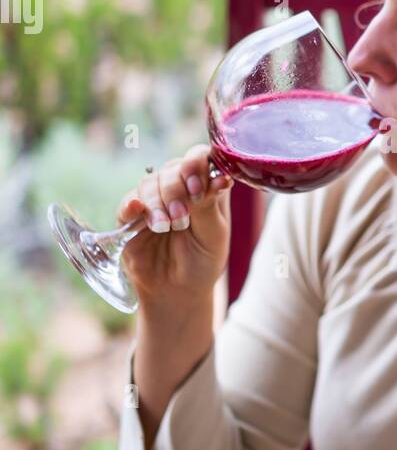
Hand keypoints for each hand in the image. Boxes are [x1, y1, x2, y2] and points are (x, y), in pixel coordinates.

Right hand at [116, 144, 233, 305]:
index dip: (196, 165)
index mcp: (203, 187)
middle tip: (181, 218)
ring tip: (166, 227)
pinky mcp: (130, 218)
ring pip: (149, 183)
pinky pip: (127, 203)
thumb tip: (217, 177)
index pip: (199, 158)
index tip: (198, 189)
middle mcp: (177, 188)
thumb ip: (210, 205)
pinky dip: (131, 205)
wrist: (178, 292)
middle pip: (171, 169)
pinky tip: (137, 211)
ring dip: (158, 202)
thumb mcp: (214, 235)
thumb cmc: (202, 260)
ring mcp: (152, 201)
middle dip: (176, 190)